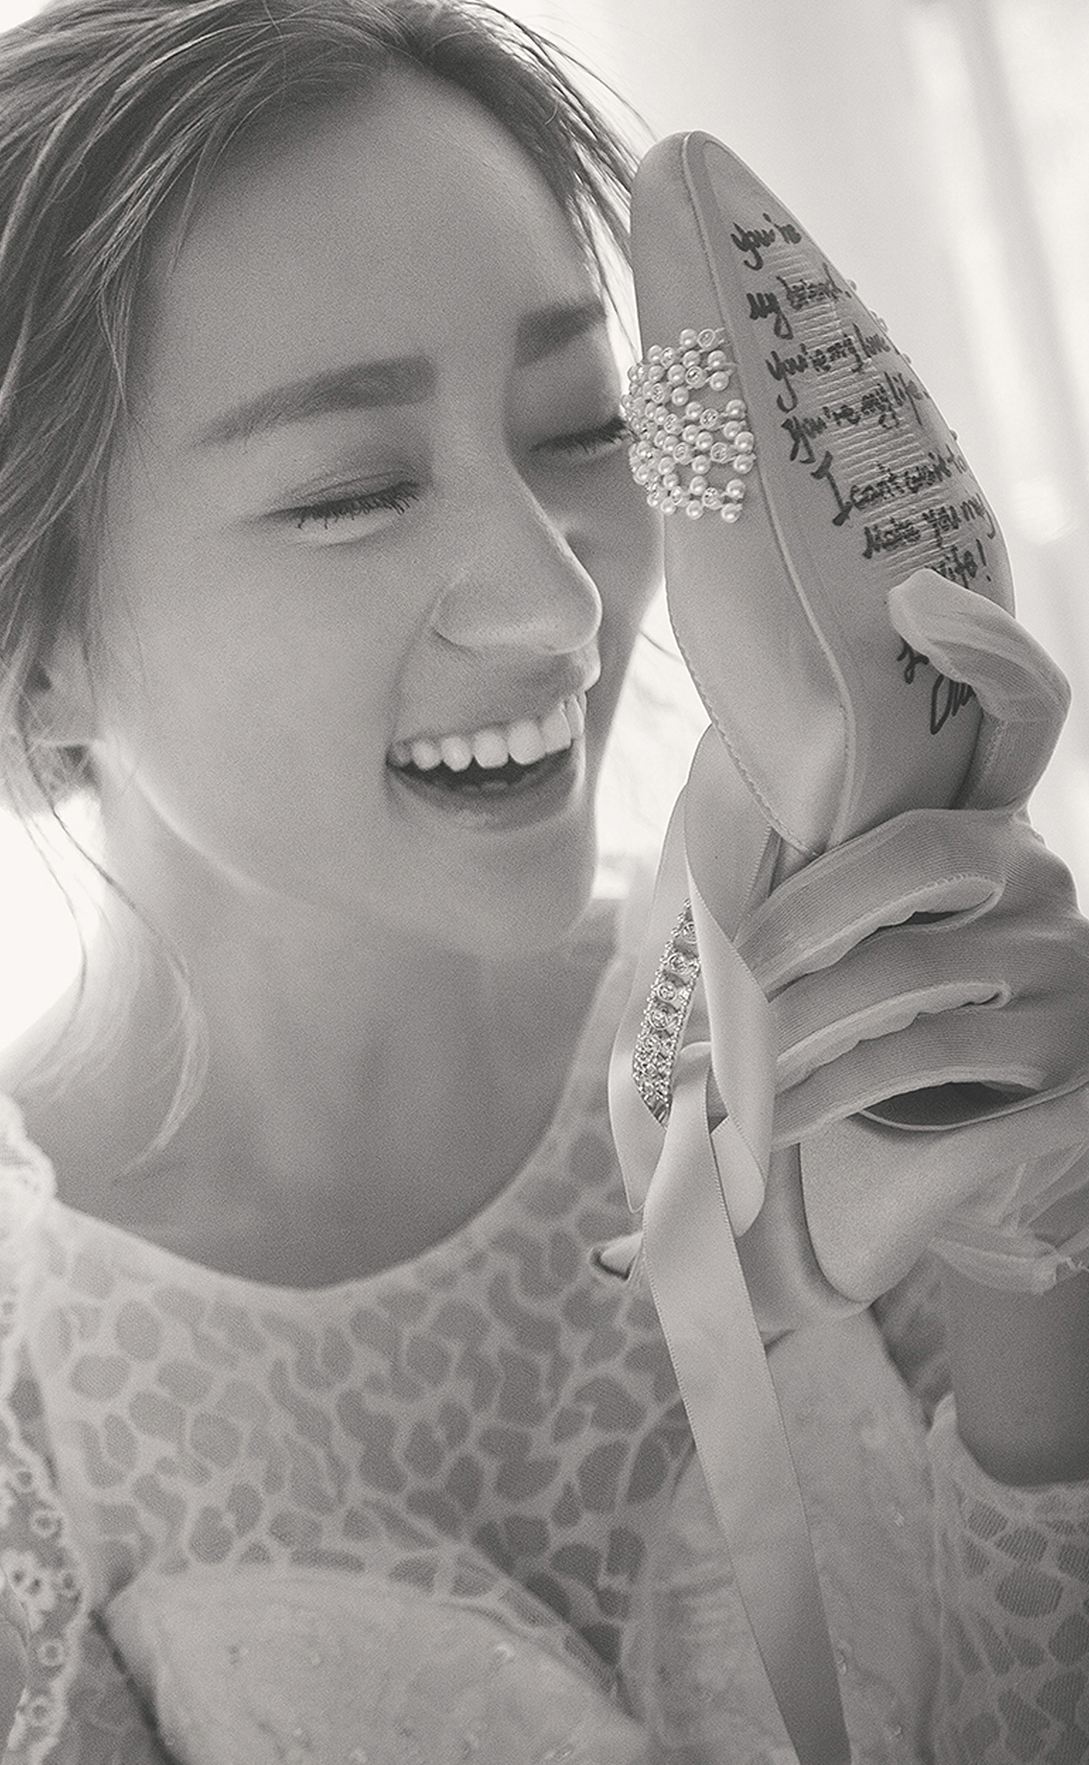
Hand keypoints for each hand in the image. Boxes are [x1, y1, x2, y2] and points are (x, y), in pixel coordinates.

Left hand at [723, 571, 1088, 1314]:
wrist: (951, 1166)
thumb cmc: (856, 1035)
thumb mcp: (816, 951)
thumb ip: (774, 873)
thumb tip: (710, 785)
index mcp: (980, 823)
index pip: (1026, 709)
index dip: (986, 652)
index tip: (916, 598)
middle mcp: (1037, 874)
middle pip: (924, 853)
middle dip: (806, 909)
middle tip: (728, 967)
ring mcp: (1061, 963)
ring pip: (904, 973)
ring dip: (789, 1028)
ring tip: (712, 1075)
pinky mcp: (1062, 1058)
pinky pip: (920, 1056)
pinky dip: (820, 1092)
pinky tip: (764, 1124)